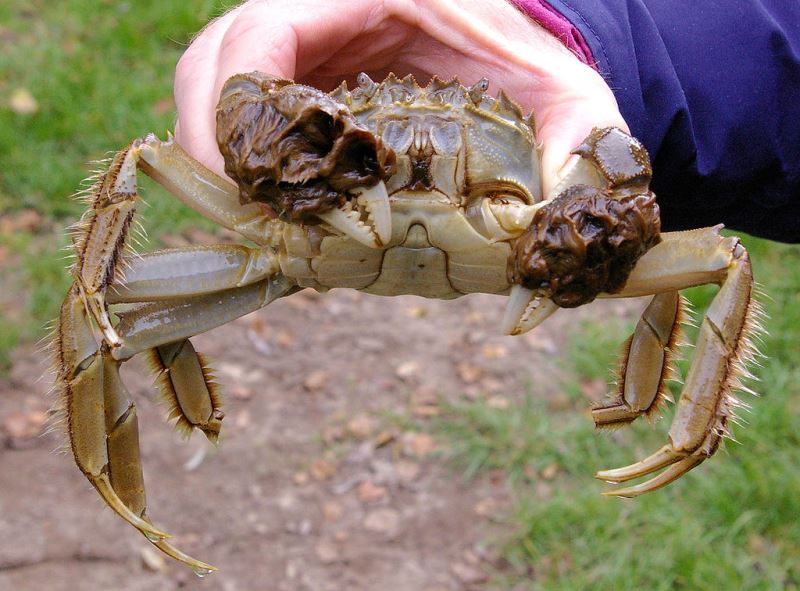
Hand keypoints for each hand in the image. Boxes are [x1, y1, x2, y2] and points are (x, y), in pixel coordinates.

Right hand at [174, 0, 625, 196]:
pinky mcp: (302, 76)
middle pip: (216, 56)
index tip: (258, 181)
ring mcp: (307, 40)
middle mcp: (327, 7)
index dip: (242, 105)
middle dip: (214, 138)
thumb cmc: (543, 71)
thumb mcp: (574, 106)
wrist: (527, 59)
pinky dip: (240, 157)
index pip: (269, 26)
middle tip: (242, 212)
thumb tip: (557, 230)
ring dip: (218, 152)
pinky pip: (242, 108)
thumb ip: (579, 152)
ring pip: (215, 81)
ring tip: (252, 215)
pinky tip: (270, 202)